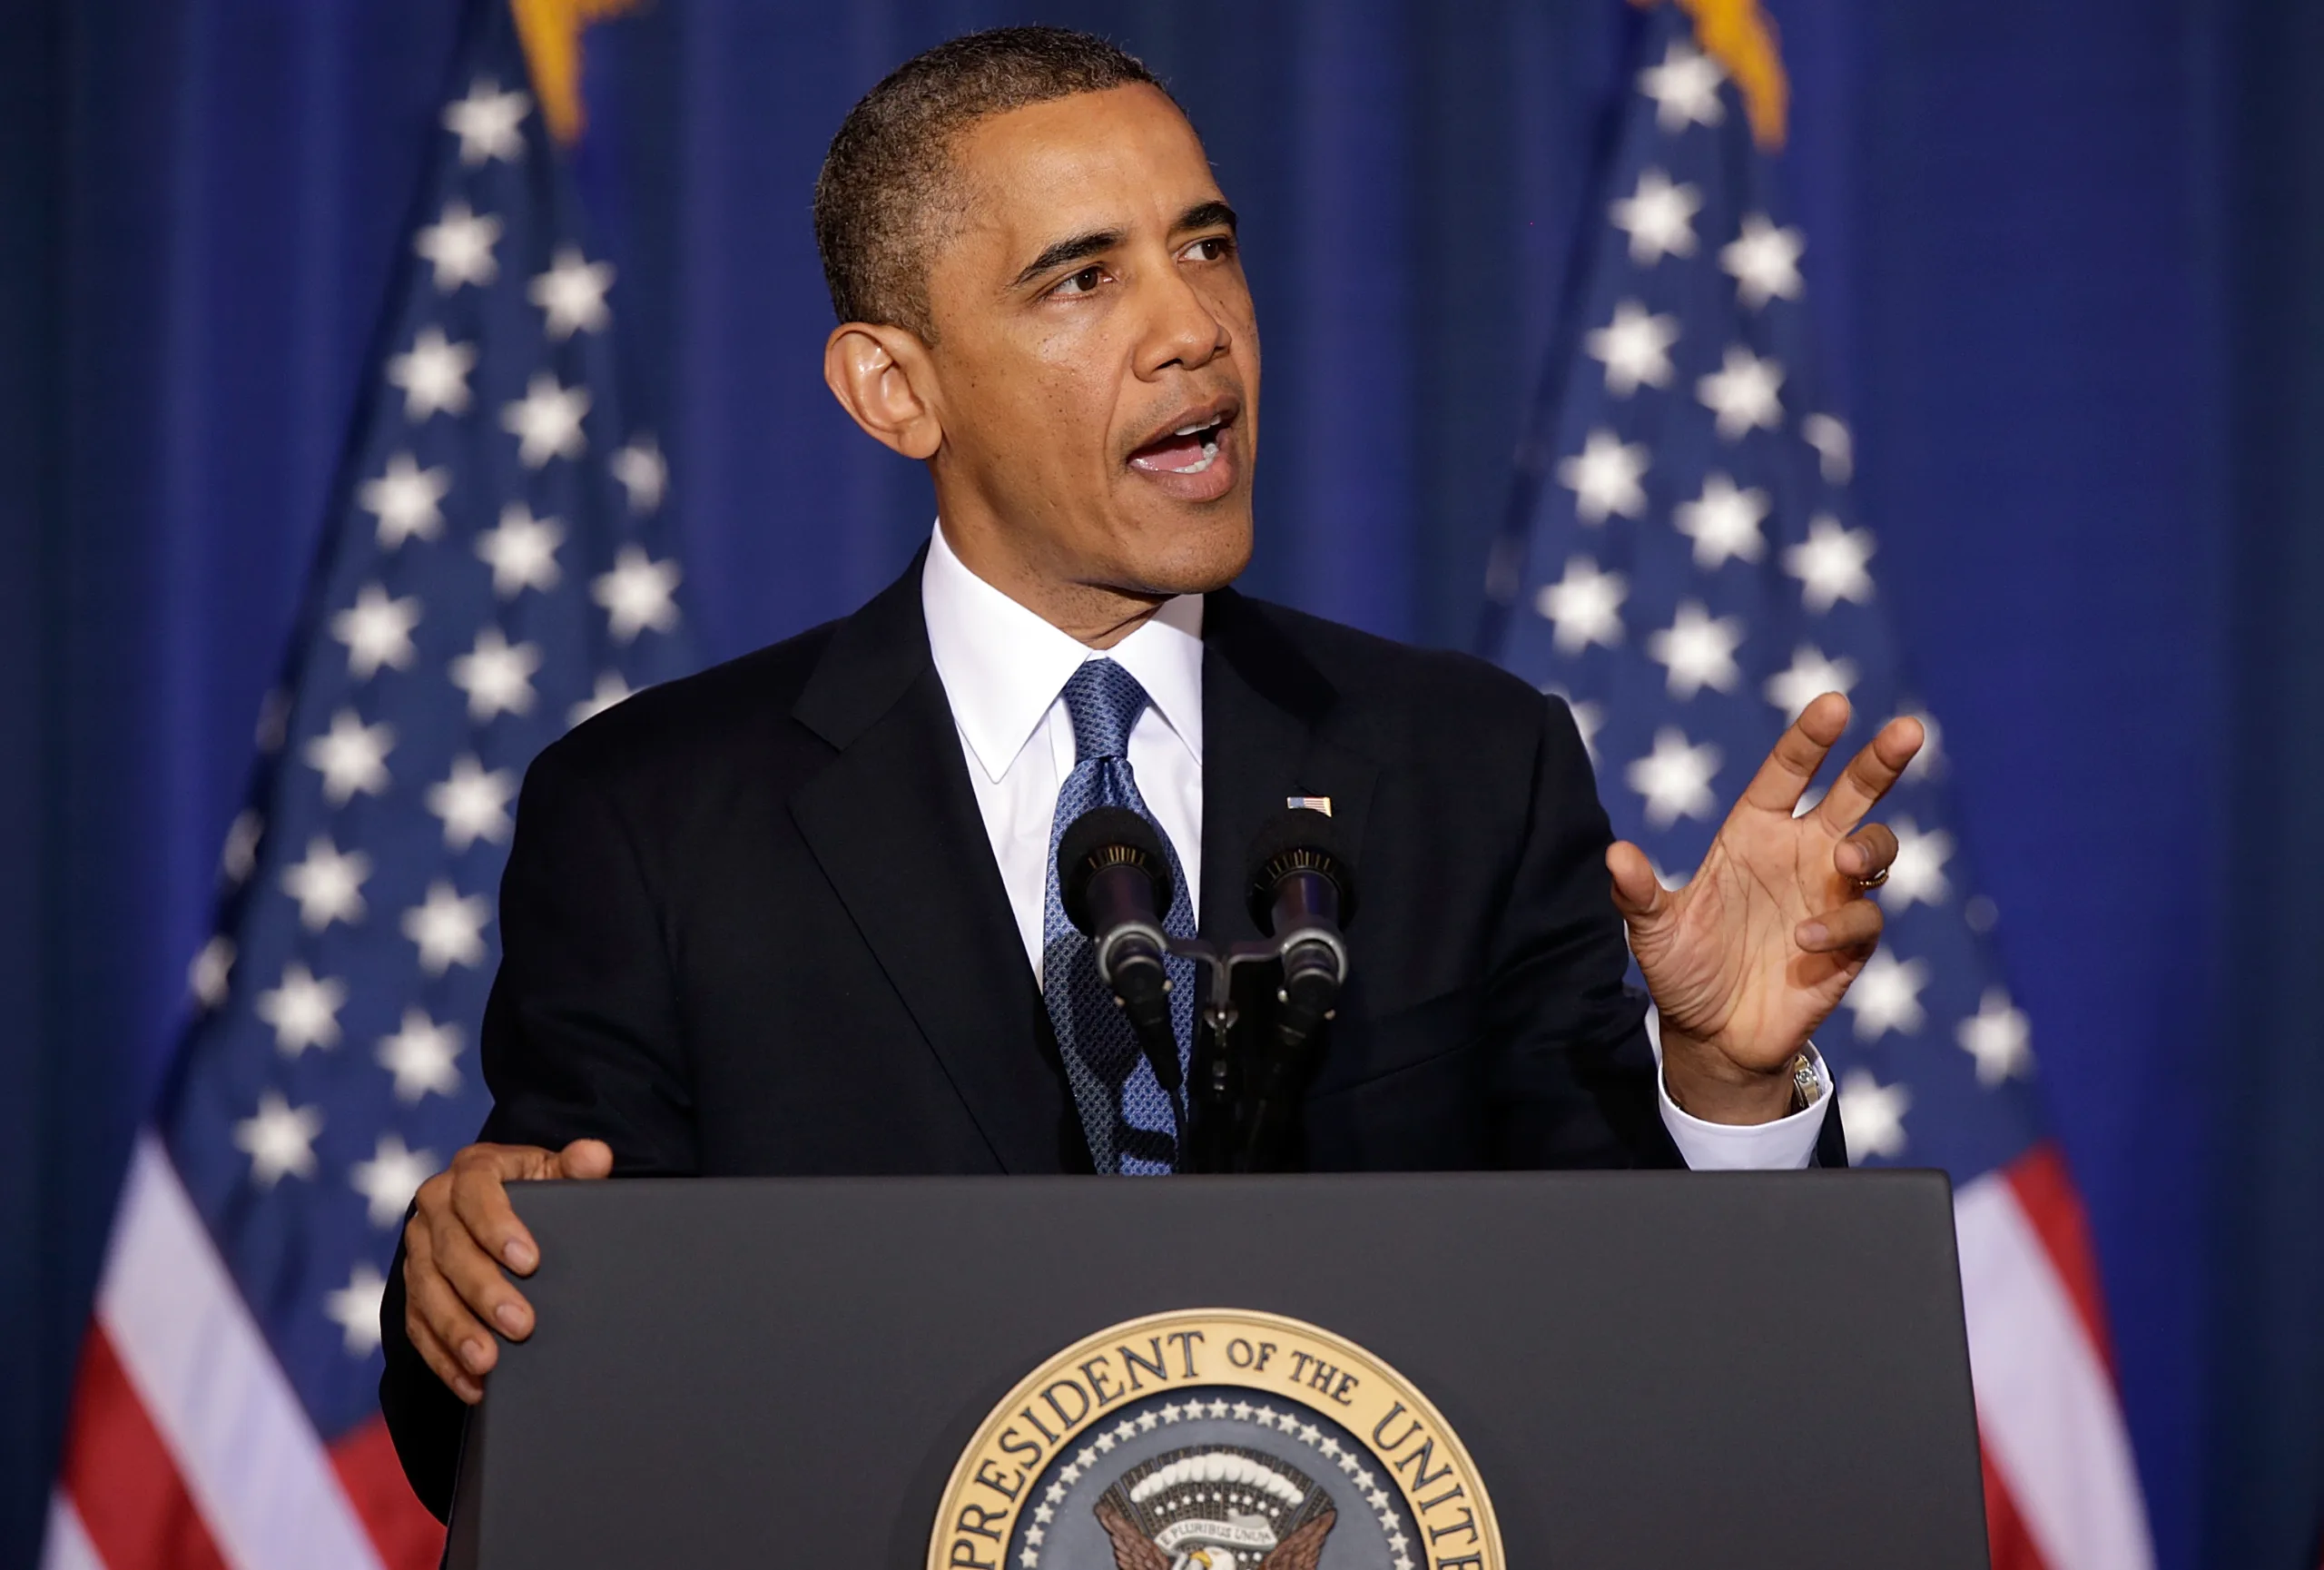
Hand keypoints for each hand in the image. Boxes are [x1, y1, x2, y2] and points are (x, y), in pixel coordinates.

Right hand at [400, 1137, 611, 1403]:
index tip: (530, 1261)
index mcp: (471, 1170)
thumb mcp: (555, 1172)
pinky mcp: (412, 1289)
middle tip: (521, 1325)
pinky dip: (442, 1358)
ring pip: (428, 1293)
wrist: (498, 1206)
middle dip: (484, 1291)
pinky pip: (418, 1327)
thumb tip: (595, 1156)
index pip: (476, 1193)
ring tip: (488, 1363)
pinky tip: (471, 1384)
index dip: (498, 1226)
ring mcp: (418, 1250)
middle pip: (450, 1251)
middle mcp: (434, 1206)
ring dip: (457, 1331)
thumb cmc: (535, 1190)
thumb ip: (577, 1167)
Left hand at [1609, 693, 1922, 1124]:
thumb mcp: (1653, 931)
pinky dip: (1841, 923)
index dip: (1810, 739)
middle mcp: (1800, 854)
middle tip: (1907, 729)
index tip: (1835, 703)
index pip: (1788, 773)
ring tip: (1841, 857)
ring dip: (1869, 845)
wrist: (1713, 1037)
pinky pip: (1863, 919)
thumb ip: (1638, 893)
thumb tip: (1614, 854)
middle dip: (1880, 761)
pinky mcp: (1848, 943)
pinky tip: (1804, 942)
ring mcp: (1829, 896)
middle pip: (1853, 795)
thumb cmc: (1684, 970)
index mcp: (1755, 834)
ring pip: (1875, 849)